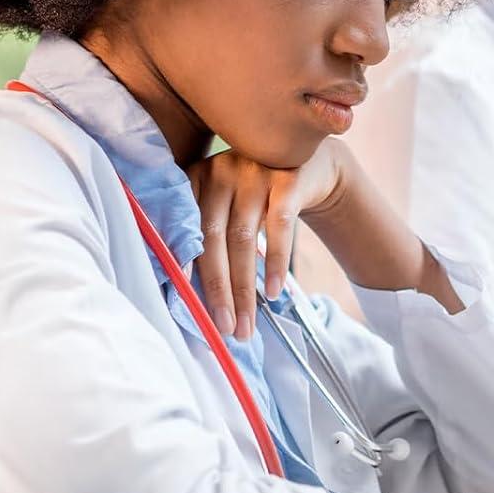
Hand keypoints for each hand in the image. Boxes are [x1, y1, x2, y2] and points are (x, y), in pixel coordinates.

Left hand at [189, 140, 350, 339]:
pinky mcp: (288, 179)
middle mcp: (222, 171)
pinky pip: (280, 227)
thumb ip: (207, 230)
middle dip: (218, 288)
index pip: (185, 227)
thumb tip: (188, 291)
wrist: (310, 165)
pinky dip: (276, 263)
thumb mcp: (228, 202)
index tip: (184, 300)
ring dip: (244, 287)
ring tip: (246, 324)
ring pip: (243, 238)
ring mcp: (255, 173)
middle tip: (222, 327)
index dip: (183, 263)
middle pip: (213, 237)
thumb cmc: (259, 196)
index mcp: (197, 178)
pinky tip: (273, 292)